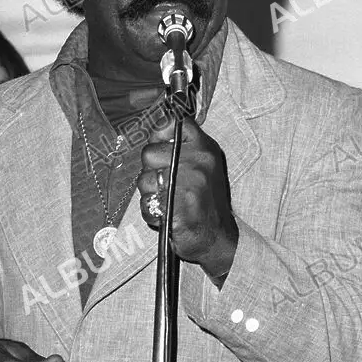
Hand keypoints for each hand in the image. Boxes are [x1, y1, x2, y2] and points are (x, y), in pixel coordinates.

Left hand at [138, 113, 238, 277]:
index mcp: (204, 149)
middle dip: (151, 170)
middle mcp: (197, 162)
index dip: (159, 134)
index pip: (173, 123)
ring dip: (150, 194)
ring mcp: (187, 185)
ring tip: (168, 201)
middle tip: (166, 184)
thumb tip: (156, 128)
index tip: (162, 148)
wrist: (218, 237)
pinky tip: (166, 214)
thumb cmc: (206, 200)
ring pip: (143, 180)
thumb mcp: (205, 164)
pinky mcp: (176, 208)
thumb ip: (184, 146)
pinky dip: (150, 212)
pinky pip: (145, 204)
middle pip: (148, 153)